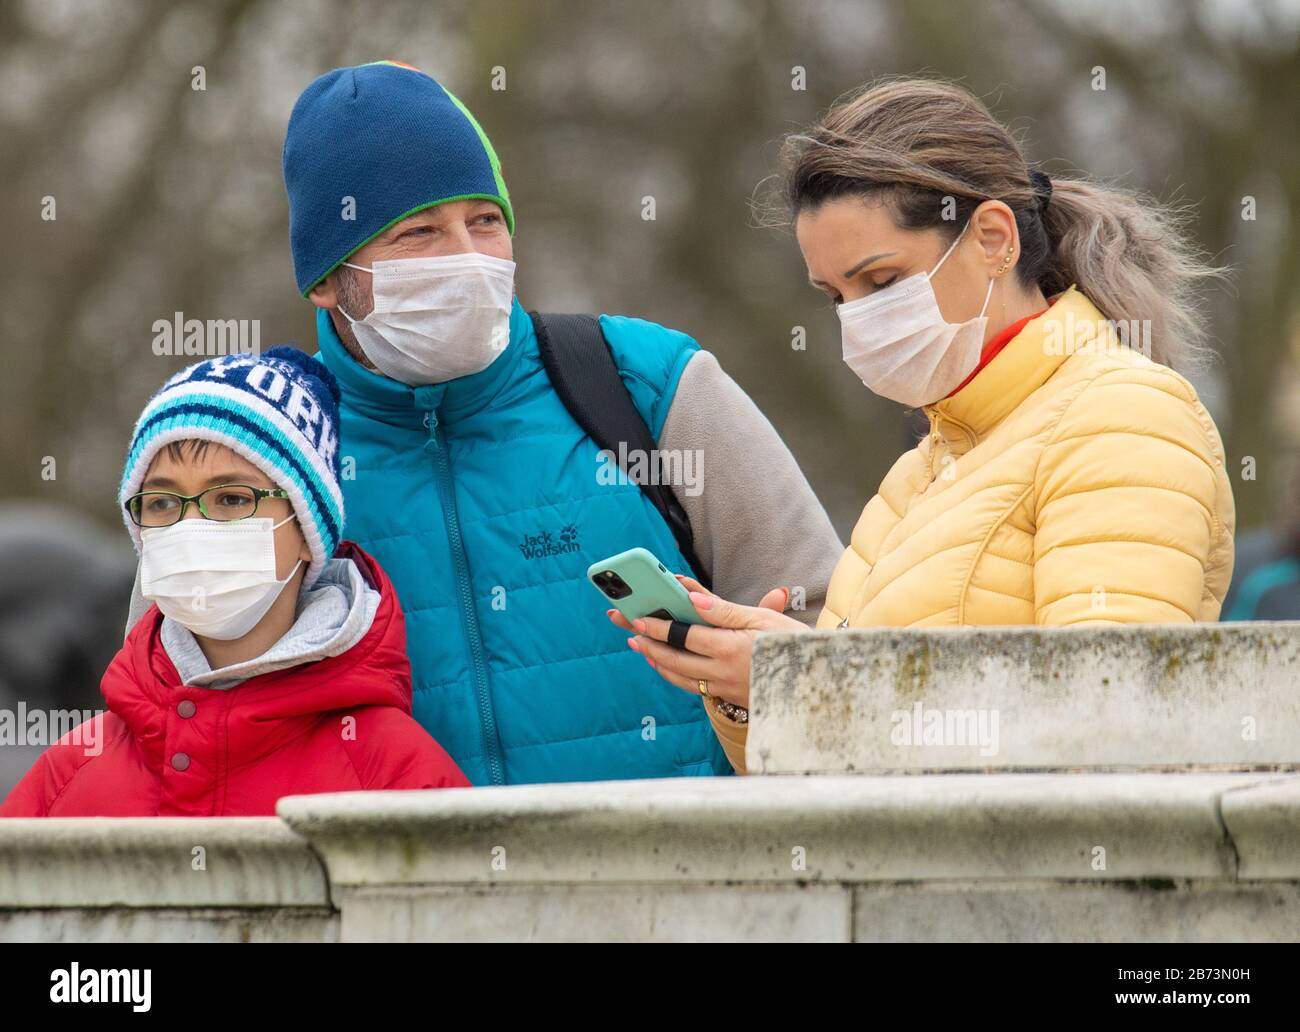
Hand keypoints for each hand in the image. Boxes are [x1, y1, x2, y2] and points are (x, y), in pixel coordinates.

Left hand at [606, 574, 808, 706]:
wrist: (821, 684)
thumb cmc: (795, 644)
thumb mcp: (764, 619)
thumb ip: (724, 610)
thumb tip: (691, 597)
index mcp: (731, 650)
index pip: (684, 637)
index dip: (659, 627)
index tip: (638, 618)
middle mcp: (723, 674)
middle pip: (674, 660)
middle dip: (647, 644)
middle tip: (625, 629)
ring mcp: (725, 690)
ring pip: (680, 677)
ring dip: (657, 661)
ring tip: (639, 646)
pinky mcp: (729, 699)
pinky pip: (694, 687)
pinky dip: (676, 674)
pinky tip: (667, 664)